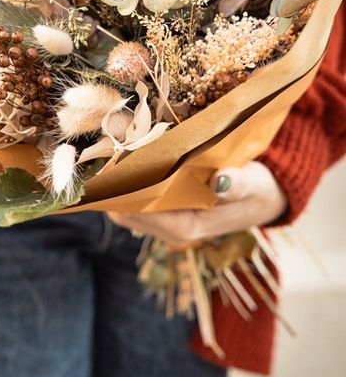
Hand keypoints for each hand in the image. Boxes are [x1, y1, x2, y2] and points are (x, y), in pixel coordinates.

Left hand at [108, 161, 287, 246]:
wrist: (267, 198)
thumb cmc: (259, 190)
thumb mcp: (253, 184)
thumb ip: (238, 184)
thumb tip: (221, 180)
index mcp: (185, 227)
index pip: (135, 211)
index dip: (118, 188)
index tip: (109, 159)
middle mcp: (171, 230)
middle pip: (124, 210)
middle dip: (115, 183)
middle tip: (109, 146)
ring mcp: (168, 223)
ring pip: (128, 205)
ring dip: (122, 181)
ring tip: (116, 147)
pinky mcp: (169, 212)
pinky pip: (140, 199)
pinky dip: (133, 181)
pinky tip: (132, 156)